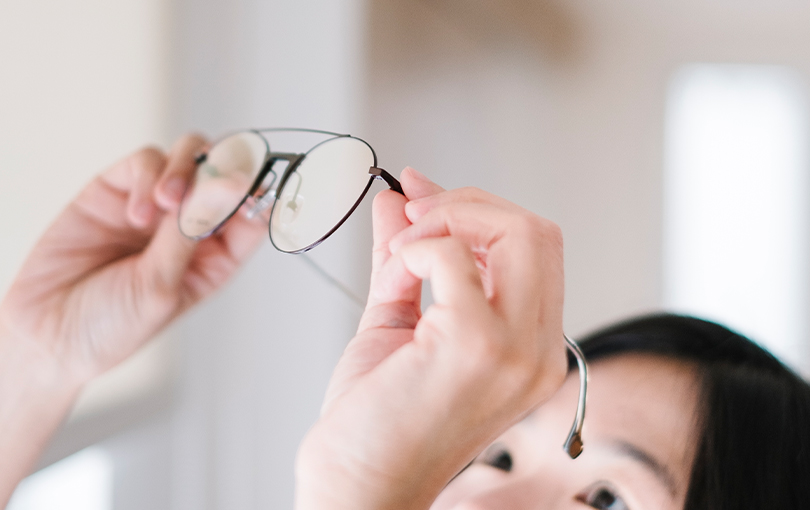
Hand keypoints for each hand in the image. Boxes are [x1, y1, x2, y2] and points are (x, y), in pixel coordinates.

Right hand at [0, 134, 265, 384]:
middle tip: (209, 186)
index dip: (261, 194)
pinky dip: (147, 177)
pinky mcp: (117, 189)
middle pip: (225, 174)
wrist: (44, 332)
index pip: (253, 213)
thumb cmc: (110, 326)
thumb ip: (192, 232)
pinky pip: (146, 161)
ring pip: (189, 157)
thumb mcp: (161, 285)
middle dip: (223, 171)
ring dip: (185, 170)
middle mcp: (191, 228)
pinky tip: (136, 214)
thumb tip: (230, 184)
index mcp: (216, 258)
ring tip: (165, 202)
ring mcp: (156, 206)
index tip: (258, 185)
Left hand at [295, 168, 566, 509]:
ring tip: (402, 254)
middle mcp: (537, 352)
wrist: (358, 487)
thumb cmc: (376, 424)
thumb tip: (398, 201)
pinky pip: (454, 256)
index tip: (423, 198)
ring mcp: (514, 350)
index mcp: (530, 349)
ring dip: (446, 219)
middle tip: (415, 215)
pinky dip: (418, 250)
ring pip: (518, 231)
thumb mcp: (395, 322)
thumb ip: (404, 258)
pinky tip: (396, 278)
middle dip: (468, 204)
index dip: (479, 210)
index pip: (536, 250)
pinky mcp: (475, 345)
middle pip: (538, 230)